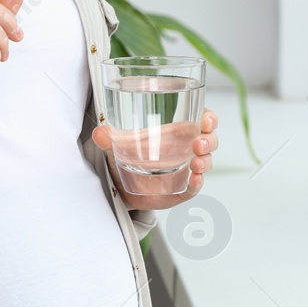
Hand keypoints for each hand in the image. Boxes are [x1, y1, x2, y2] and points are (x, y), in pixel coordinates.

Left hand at [91, 108, 218, 210]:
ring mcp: (186, 169)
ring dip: (206, 162)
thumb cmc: (128, 155)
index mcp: (178, 131)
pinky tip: (195, 179)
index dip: (209, 118)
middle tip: (198, 144)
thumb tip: (98, 133)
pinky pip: (195, 187)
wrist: (121, 184)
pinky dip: (198, 184)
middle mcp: (186, 148)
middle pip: (209, 140)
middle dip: (209, 140)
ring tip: (196, 164)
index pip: (202, 119)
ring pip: (206, 162)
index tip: (207, 119)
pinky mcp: (181, 189)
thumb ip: (108, 138)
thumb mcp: (118, 143)